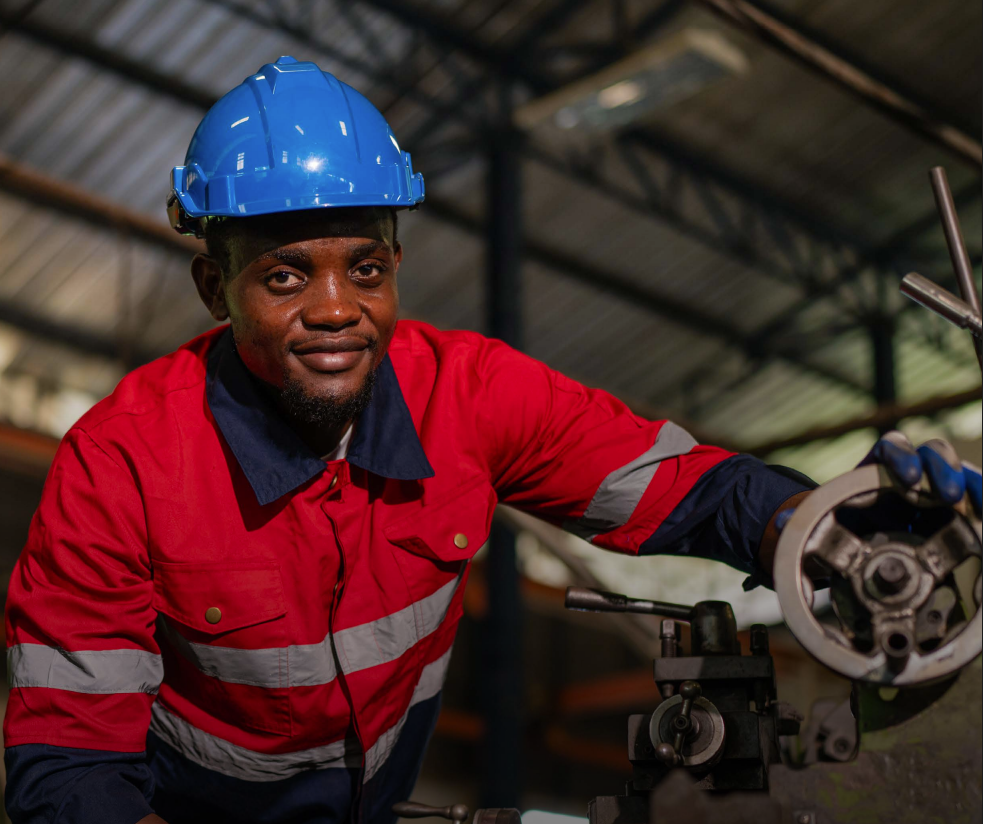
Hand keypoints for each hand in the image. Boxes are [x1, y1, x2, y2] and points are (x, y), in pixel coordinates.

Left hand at [755, 432, 980, 587]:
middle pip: (928, 453)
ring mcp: (929, 491)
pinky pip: (970, 497)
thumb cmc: (835, 526)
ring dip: (968, 482)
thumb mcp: (819, 522)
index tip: (904, 479)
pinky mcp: (946, 512)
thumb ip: (804, 520)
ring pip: (953, 473)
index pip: (889, 448)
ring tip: (977, 506)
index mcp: (873, 469)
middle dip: (938, 469)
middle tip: (945, 495)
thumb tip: (784, 521)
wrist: (849, 546)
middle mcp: (905, 473)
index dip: (900, 457)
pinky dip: (980, 498)